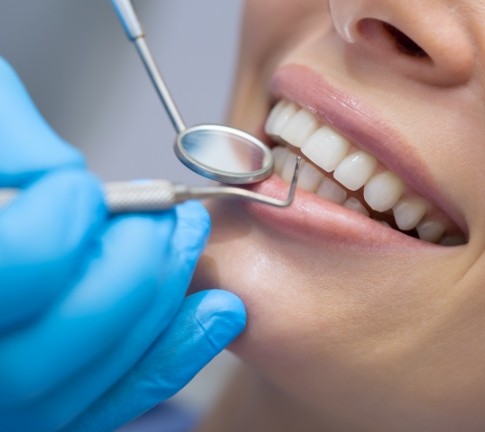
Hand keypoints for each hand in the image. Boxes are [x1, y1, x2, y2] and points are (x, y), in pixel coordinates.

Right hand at [0, 58, 245, 431]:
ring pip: (109, 365)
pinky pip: (124, 396)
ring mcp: (21, 397)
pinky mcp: (60, 407)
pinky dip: (178, 353)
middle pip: (83, 320)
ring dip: (168, 295)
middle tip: (165, 216)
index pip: (26, 258)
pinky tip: (221, 310)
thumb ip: (13, 141)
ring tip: (190, 241)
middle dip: (142, 258)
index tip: (83, 187)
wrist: (0, 262)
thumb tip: (65, 169)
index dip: (68, 216)